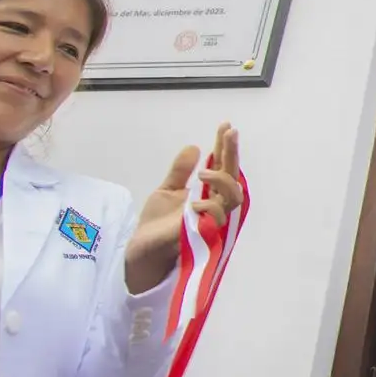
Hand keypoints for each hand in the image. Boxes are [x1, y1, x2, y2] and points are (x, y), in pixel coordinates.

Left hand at [125, 124, 243, 295]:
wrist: (141, 250)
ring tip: (204, 172)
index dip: (225, 147)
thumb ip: (180, 171)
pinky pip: (216, 219)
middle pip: (233, 176)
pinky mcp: (203, 234)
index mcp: (206, 193)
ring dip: (222, 180)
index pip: (221, 167)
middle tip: (230, 133)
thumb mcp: (166, 190)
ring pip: (234, 197)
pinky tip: (194, 202)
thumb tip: (194, 146)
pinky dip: (208, 207)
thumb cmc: (156, 224)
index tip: (227, 126)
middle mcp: (214, 204)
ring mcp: (211, 219)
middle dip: (232, 154)